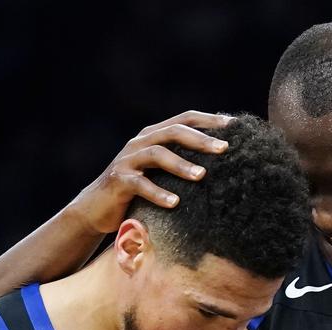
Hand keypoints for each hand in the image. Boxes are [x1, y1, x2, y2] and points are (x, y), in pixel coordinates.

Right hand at [69, 110, 234, 233]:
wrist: (97, 209)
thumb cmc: (139, 192)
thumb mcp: (162, 174)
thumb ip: (183, 164)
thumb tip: (225, 164)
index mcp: (154, 136)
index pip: (185, 119)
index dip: (209, 120)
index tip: (235, 125)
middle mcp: (140, 142)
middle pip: (173, 132)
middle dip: (200, 139)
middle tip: (225, 149)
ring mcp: (127, 160)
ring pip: (157, 154)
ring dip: (181, 164)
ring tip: (202, 176)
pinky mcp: (118, 181)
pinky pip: (140, 184)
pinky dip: (158, 193)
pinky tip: (175, 202)